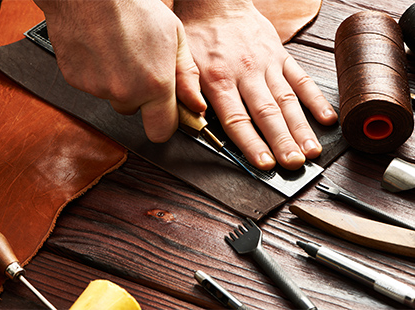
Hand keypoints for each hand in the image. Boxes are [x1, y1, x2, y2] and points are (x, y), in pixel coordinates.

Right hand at [34, 0, 206, 142]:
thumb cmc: (133, 6)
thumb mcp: (175, 37)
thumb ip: (187, 76)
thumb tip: (196, 105)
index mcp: (155, 85)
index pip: (161, 131)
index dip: (165, 123)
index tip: (166, 114)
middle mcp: (126, 92)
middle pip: (136, 112)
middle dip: (140, 97)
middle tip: (140, 67)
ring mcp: (99, 88)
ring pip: (114, 98)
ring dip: (119, 84)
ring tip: (121, 52)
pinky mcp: (77, 81)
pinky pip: (94, 87)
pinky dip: (98, 74)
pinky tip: (103, 51)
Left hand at [174, 0, 336, 169]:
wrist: (218, 3)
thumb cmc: (199, 35)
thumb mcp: (181, 61)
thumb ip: (186, 90)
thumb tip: (197, 116)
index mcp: (219, 79)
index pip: (237, 118)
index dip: (251, 143)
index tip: (265, 164)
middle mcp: (246, 73)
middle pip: (267, 113)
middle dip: (282, 141)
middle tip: (294, 164)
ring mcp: (267, 64)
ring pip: (287, 100)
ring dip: (301, 127)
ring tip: (311, 151)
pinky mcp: (281, 55)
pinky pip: (301, 79)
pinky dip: (315, 99)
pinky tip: (326, 119)